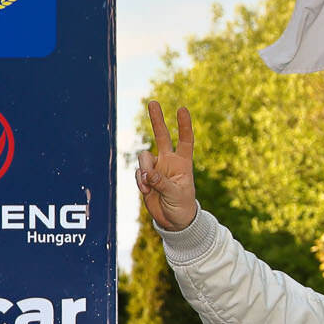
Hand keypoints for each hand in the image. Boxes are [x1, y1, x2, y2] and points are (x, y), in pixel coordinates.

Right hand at [135, 100, 199, 231]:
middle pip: (162, 136)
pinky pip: (138, 173)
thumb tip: (148, 174)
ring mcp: (156, 168)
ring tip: (149, 186)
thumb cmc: (182, 206)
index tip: (182, 109)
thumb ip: (162, 183)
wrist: (173, 221)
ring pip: (143, 158)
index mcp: (183, 163)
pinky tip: (146, 191)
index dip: (184, 125)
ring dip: (144, 170)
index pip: (185, 140)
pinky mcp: (145, 177)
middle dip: (157, 119)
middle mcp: (169, 162)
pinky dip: (140, 181)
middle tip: (153, 102)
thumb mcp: (175, 195)